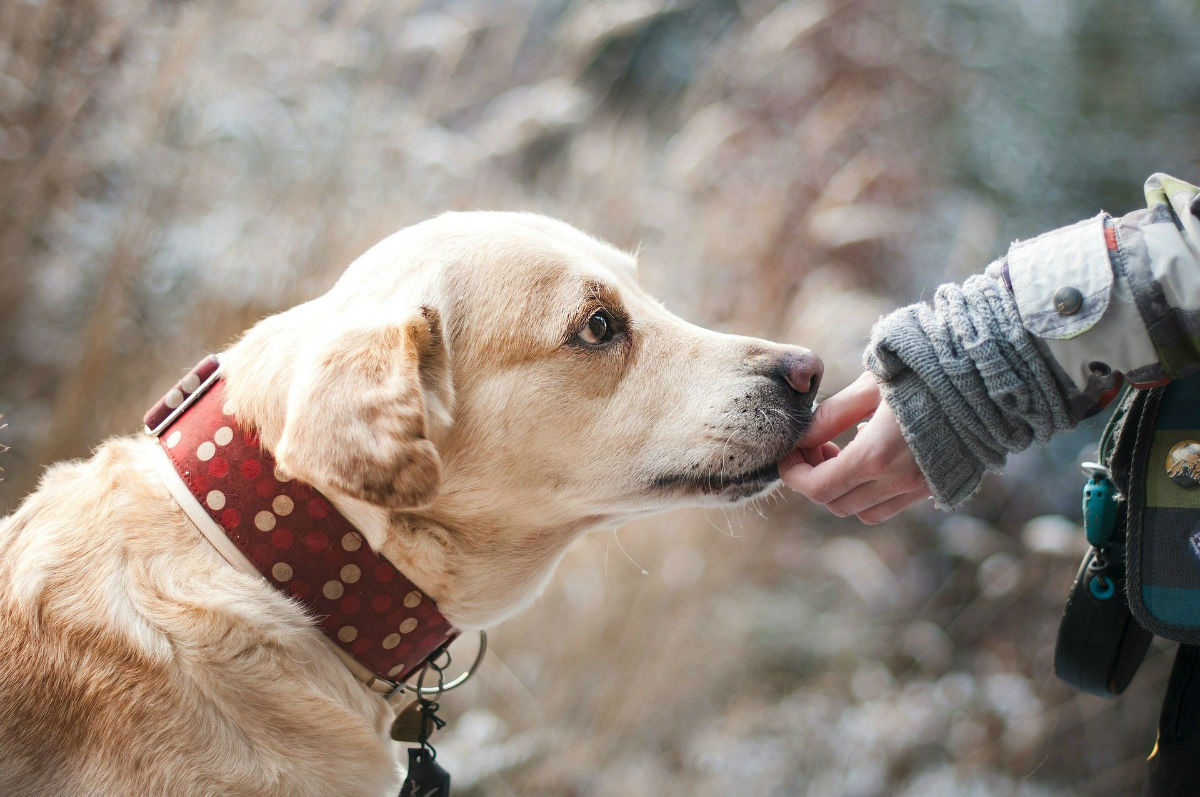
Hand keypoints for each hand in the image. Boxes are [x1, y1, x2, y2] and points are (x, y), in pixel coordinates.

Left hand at [780, 372, 930, 523]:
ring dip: (843, 489)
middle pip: (836, 503)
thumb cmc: (925, 370)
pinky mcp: (938, 485)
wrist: (989, 376)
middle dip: (815, 479)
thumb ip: (832, 415)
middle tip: (815, 445)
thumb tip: (801, 436)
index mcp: (876, 455)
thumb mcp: (870, 385)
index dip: (794, 474)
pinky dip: (871, 491)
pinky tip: (873, 453)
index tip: (788, 453)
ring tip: (841, 451)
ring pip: (864, 511)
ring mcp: (921, 487)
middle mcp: (899, 481)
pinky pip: (892, 504)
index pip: (817, 487)